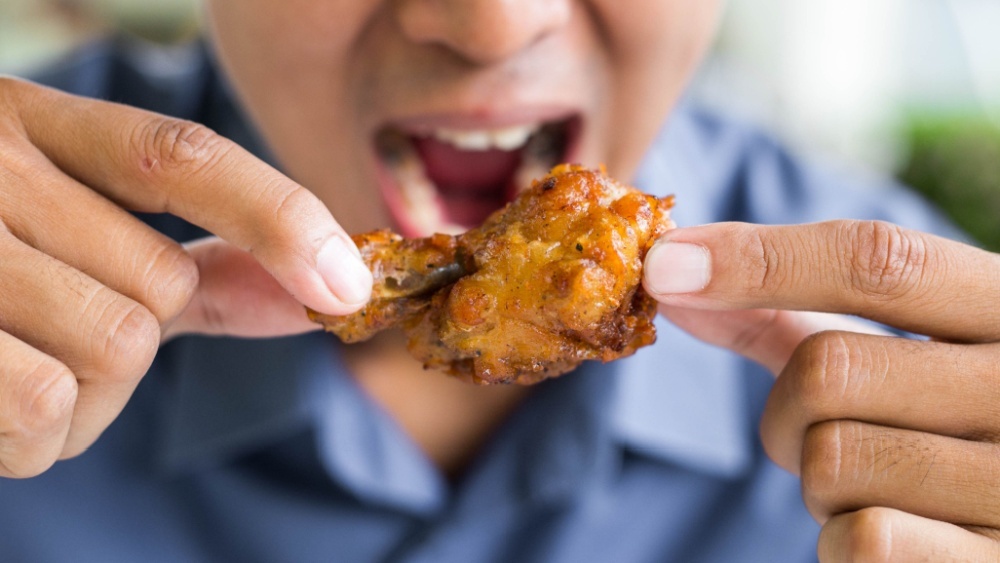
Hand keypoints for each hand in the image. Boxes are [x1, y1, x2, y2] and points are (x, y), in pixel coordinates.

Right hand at [0, 78, 371, 477]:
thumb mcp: (74, 238)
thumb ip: (196, 265)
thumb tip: (323, 296)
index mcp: (31, 124)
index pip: (181, 158)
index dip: (280, 220)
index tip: (349, 288)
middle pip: (157, 286)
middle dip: (131, 342)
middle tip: (51, 336)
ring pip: (111, 351)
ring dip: (86, 400)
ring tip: (16, 372)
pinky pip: (39, 408)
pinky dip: (35, 438)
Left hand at [643, 220, 999, 560]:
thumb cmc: (931, 419)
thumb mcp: (881, 347)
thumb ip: (781, 308)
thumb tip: (669, 269)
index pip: (877, 259)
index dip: (757, 259)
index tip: (665, 266)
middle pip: (828, 369)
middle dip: (787, 409)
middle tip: (820, 431)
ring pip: (832, 459)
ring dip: (818, 480)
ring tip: (875, 483)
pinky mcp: (998, 562)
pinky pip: (864, 539)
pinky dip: (845, 541)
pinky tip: (897, 531)